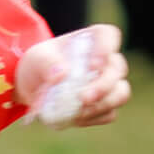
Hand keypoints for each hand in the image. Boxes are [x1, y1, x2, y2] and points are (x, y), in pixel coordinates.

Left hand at [14, 23, 128, 127]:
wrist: (32, 89)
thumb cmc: (37, 65)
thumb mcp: (35, 58)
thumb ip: (47, 62)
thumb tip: (62, 74)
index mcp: (91, 40)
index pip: (109, 35)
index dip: (106, 49)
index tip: (93, 66)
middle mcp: (105, 61)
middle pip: (118, 69)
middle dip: (103, 86)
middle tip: (84, 98)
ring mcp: (109, 84)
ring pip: (121, 93)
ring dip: (102, 104)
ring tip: (78, 112)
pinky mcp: (105, 105)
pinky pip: (109, 113)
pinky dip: (93, 118)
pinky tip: (75, 118)